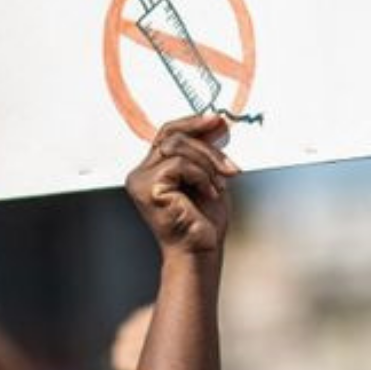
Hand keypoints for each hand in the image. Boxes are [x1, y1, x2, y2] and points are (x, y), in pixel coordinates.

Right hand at [126, 116, 236, 255]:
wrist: (201, 250)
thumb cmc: (204, 220)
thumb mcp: (208, 176)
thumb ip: (205, 151)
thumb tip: (214, 122)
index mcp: (151, 169)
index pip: (167, 133)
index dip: (192, 123)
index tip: (216, 119)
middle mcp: (140, 173)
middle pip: (173, 136)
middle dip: (207, 148)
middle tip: (230, 166)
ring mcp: (140, 181)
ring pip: (176, 147)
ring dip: (207, 165)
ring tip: (219, 186)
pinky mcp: (148, 189)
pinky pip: (179, 165)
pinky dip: (201, 177)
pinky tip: (208, 194)